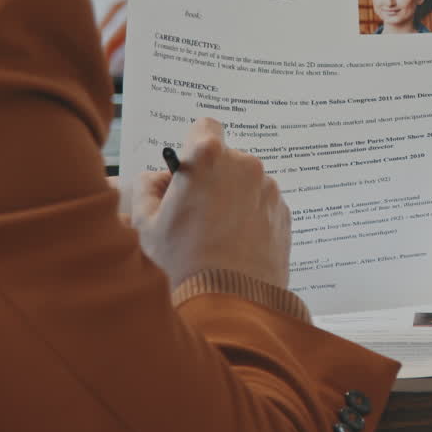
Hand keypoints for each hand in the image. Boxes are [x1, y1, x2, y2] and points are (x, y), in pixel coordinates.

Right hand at [132, 118, 291, 288]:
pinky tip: (235, 246)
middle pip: (227, 159)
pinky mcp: (285, 214)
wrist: (230, 304)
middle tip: (195, 212)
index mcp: (208, 157)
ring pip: (247, 184)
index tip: (188, 168)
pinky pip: (263, 206)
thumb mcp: (146, 225)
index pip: (204, 128)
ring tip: (215, 236)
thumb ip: (147, 190)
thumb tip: (158, 179)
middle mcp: (245, 165)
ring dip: (233, 198)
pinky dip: (251, 218)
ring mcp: (269, 190)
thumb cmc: (182, 263)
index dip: (194, 146)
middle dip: (212, 178)